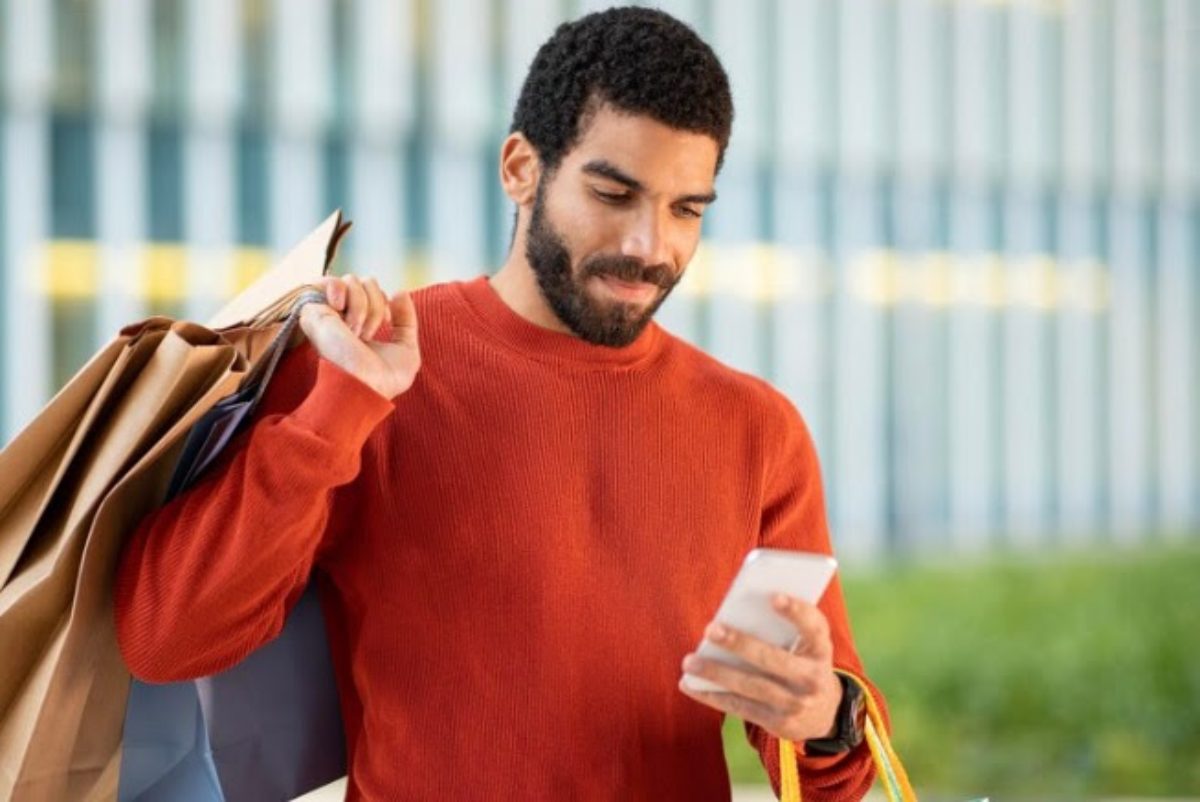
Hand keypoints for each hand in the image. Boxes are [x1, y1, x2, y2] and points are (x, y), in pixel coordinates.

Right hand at [298, 275, 420, 399]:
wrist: (363, 388)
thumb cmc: (384, 379)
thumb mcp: (406, 349)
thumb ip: (406, 321)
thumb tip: (400, 292)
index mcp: (360, 326)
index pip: (373, 293)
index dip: (384, 302)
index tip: (387, 323)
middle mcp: (342, 318)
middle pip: (366, 282)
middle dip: (376, 303)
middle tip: (369, 333)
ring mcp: (328, 313)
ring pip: (351, 280)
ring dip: (363, 304)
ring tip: (356, 331)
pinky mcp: (313, 310)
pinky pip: (331, 282)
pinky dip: (341, 292)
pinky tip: (339, 307)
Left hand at [679, 594, 842, 743]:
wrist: (824, 713)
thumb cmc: (803, 662)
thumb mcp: (806, 645)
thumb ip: (783, 628)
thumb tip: (737, 612)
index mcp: (821, 650)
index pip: (814, 627)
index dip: (797, 612)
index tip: (774, 597)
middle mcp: (813, 679)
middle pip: (774, 660)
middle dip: (740, 645)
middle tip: (710, 629)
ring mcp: (797, 705)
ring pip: (752, 686)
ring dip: (717, 673)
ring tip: (689, 661)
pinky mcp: (779, 724)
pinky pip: (741, 707)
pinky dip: (712, 696)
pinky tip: (689, 684)